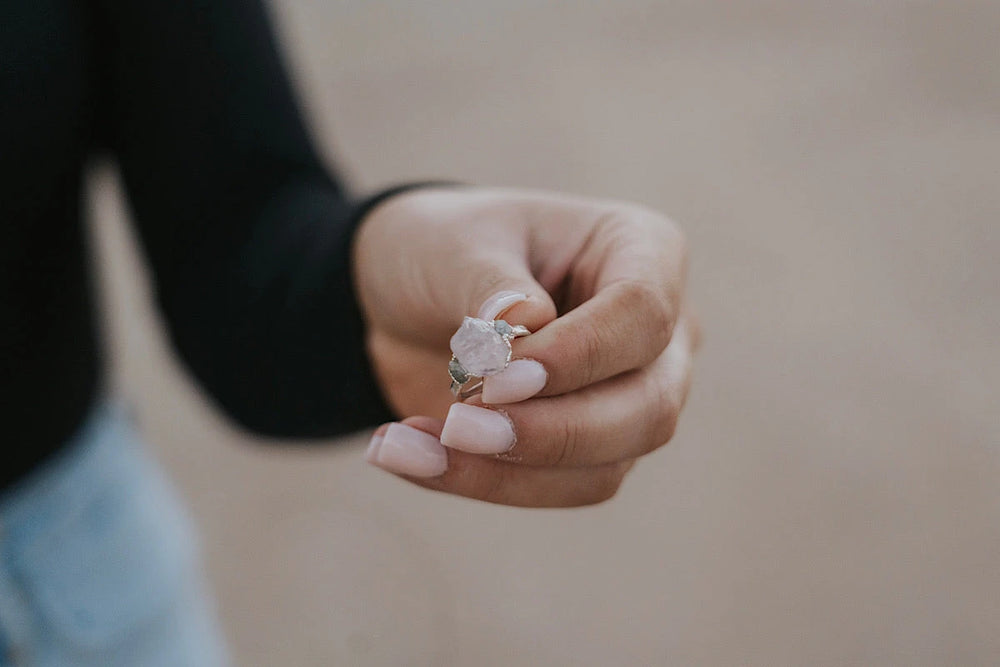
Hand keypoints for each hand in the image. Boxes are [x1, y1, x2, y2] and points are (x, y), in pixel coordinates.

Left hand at [353, 187, 697, 506]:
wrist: (405, 303)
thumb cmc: (443, 252)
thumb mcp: (452, 246)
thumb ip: (489, 286)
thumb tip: (521, 326)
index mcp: (643, 251)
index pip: (643, 314)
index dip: (577, 355)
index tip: (494, 375)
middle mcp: (656, 334)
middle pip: (647, 407)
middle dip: (550, 431)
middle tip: (456, 425)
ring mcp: (631, 399)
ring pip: (607, 466)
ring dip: (505, 472)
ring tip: (407, 445)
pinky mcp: (590, 452)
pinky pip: (558, 489)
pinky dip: (481, 482)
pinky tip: (412, 455)